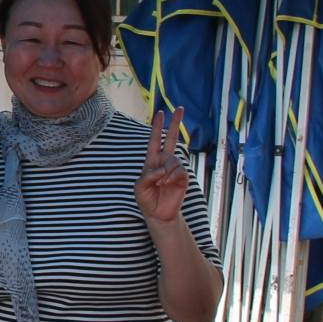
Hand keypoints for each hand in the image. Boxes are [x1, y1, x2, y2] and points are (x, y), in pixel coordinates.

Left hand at [137, 108, 193, 224]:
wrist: (158, 214)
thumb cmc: (146, 200)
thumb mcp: (139, 188)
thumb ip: (148, 176)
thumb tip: (162, 170)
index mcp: (152, 161)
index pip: (155, 140)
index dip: (157, 127)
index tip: (160, 113)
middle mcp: (165, 162)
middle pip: (171, 138)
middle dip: (175, 123)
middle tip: (179, 108)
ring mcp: (175, 169)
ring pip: (174, 160)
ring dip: (166, 172)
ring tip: (161, 184)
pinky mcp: (183, 178)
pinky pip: (180, 171)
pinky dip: (172, 177)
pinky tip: (168, 184)